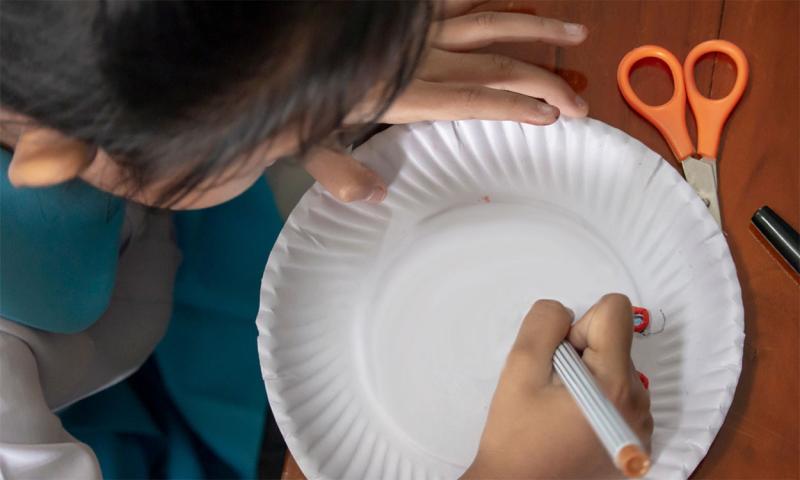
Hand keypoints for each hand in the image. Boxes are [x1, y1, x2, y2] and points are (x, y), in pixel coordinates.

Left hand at [303, 1, 588, 203]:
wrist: (272, 47)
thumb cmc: (291, 98)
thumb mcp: (309, 146)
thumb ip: (341, 174)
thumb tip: (375, 196)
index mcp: (402, 92)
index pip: (475, 99)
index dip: (517, 106)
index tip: (555, 116)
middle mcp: (420, 56)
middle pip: (496, 64)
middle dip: (544, 81)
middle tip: (581, 101)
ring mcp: (418, 30)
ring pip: (489, 21)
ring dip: (535, 28)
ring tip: (575, 33)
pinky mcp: (408, 14)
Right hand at [462, 295, 652, 478]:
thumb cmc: (516, 432)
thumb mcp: (519, 366)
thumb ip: (544, 323)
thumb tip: (567, 313)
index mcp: (616, 383)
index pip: (614, 310)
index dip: (578, 327)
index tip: (560, 359)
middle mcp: (641, 403)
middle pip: (615, 342)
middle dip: (581, 355)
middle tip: (553, 390)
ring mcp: (644, 426)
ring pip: (616, 367)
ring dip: (588, 378)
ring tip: (561, 409)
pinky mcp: (639, 441)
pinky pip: (622, 394)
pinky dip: (597, 399)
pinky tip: (574, 423)